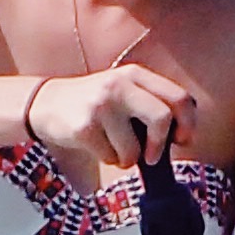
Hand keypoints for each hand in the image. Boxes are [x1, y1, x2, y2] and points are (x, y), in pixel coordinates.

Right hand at [32, 61, 200, 170]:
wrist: (47, 103)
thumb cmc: (96, 104)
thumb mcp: (125, 90)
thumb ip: (153, 102)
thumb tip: (186, 132)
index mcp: (135, 74)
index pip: (179, 97)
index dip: (188, 124)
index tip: (181, 139)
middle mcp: (119, 85)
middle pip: (162, 118)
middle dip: (161, 145)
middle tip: (152, 157)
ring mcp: (100, 105)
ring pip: (135, 149)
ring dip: (128, 158)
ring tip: (114, 147)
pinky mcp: (84, 127)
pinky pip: (111, 157)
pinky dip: (109, 160)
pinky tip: (97, 146)